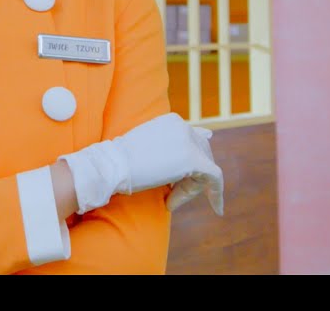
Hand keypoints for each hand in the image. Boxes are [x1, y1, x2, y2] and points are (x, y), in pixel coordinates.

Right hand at [59, 112, 221, 213]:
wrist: (112, 167)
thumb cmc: (123, 162)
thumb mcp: (151, 147)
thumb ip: (177, 142)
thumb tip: (208, 134)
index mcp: (173, 121)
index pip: (192, 145)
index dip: (186, 168)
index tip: (173, 183)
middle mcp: (184, 126)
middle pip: (202, 156)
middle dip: (191, 178)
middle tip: (169, 195)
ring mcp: (189, 141)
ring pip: (206, 169)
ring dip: (191, 189)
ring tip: (169, 200)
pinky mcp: (193, 159)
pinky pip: (213, 178)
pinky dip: (215, 194)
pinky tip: (217, 208)